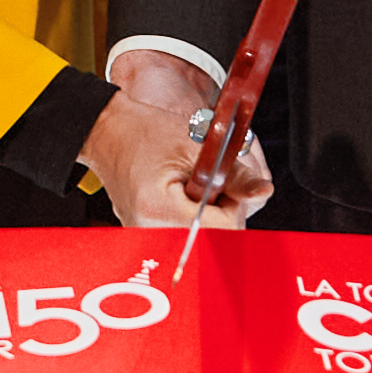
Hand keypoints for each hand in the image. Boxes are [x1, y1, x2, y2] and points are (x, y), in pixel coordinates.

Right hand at [81, 57, 268, 227]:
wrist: (108, 133)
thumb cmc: (146, 132)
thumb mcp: (197, 146)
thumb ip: (234, 174)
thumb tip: (263, 192)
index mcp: (161, 212)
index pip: (224, 229)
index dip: (235, 204)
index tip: (226, 181)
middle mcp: (150, 233)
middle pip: (214, 240)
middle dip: (223, 212)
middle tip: (210, 182)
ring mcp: (146, 239)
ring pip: (202, 240)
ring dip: (209, 216)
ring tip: (192, 187)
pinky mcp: (146, 237)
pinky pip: (185, 237)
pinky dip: (193, 219)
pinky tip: (182, 197)